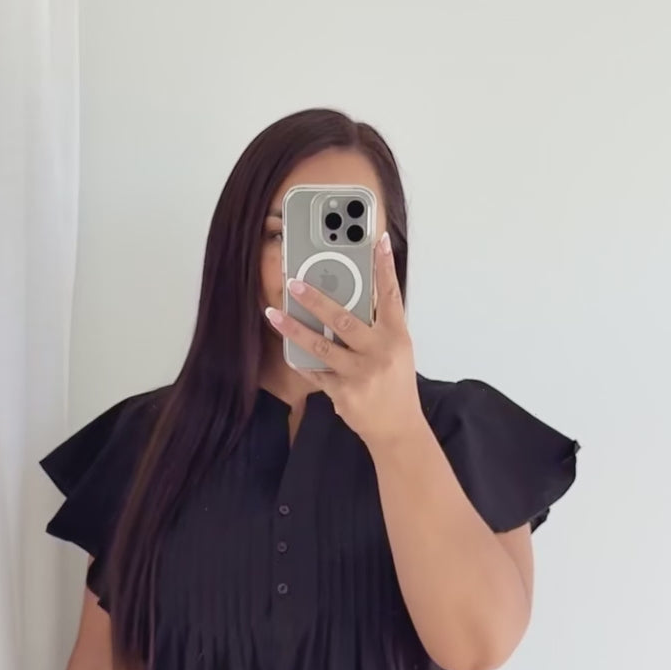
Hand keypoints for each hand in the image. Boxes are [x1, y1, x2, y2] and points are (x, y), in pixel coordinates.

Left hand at [264, 231, 425, 451]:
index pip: (391, 295)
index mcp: (396, 336)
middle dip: (316, 299)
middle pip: (344, 319)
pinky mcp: (343, 393)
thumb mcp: (397, 350)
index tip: (376, 241)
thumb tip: (352, 299)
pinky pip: (315, 371)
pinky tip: (286, 347)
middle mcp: (379, 352)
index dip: (385, 267)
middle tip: (294, 282)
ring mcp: (360, 374)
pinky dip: (300, 359)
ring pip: (320, 346)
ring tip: (273, 314)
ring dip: (293, 328)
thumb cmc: (395, 385)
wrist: (397, 428)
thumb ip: (378, 326)